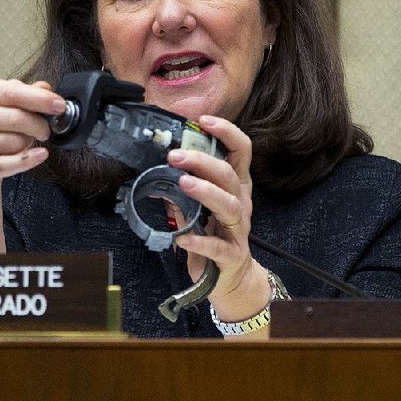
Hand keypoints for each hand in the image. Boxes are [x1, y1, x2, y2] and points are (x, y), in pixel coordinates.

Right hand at [0, 77, 65, 196]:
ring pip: (14, 142)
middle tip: (46, 129)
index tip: (59, 104)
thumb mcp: (2, 103)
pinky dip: (28, 159)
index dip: (39, 99)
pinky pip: (7, 164)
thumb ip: (24, 93)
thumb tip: (45, 88)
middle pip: (15, 118)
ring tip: (24, 141)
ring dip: (28, 142)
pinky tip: (40, 154)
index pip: (11, 92)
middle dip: (39, 124)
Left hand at [167, 115, 270, 321]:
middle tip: (174, 156)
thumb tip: (158, 167)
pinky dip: (200, 241)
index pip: (241, 151)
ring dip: (206, 191)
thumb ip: (182, 189)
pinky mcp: (232, 255)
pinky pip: (218, 247)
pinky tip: (181, 237)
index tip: (203, 120)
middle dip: (203, 161)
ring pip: (229, 205)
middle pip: (230, 175)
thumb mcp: (200, 208)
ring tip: (182, 183)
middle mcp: (241, 203)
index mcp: (236, 186)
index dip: (226, 132)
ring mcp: (238, 230)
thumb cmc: (215, 236)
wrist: (231, 280)